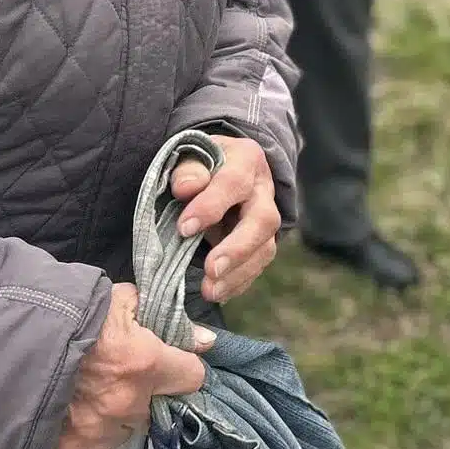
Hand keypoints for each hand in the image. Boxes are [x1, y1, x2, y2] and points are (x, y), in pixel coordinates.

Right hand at [50, 284, 208, 448]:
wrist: (3, 349)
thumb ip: (158, 314)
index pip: (192, 376)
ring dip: (114, 416)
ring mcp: (101, 435)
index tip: (169, 364)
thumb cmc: (63, 316)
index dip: (181, 366)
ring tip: (86, 396)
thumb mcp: (114, 300)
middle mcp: (129, 404)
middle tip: (112, 375)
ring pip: (124, 430)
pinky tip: (75, 422)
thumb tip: (202, 338)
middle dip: (140, 391)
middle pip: (152, 404)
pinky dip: (92, 443)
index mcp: (144, 363)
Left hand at [172, 135, 281, 303]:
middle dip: (237, 248)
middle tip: (210, 269)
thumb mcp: (190, 156)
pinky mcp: (261, 242)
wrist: (219, 170)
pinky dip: (238, 283)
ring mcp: (265, 219)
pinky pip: (257, 266)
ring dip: (238, 274)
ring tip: (210, 291)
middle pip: (263, 220)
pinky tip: (218, 292)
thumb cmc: (200, 164)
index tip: (184, 228)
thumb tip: (186, 187)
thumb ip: (187, 168)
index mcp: (246, 160)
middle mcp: (263, 190)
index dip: (211, 206)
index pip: (234, 183)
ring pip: (265, 248)